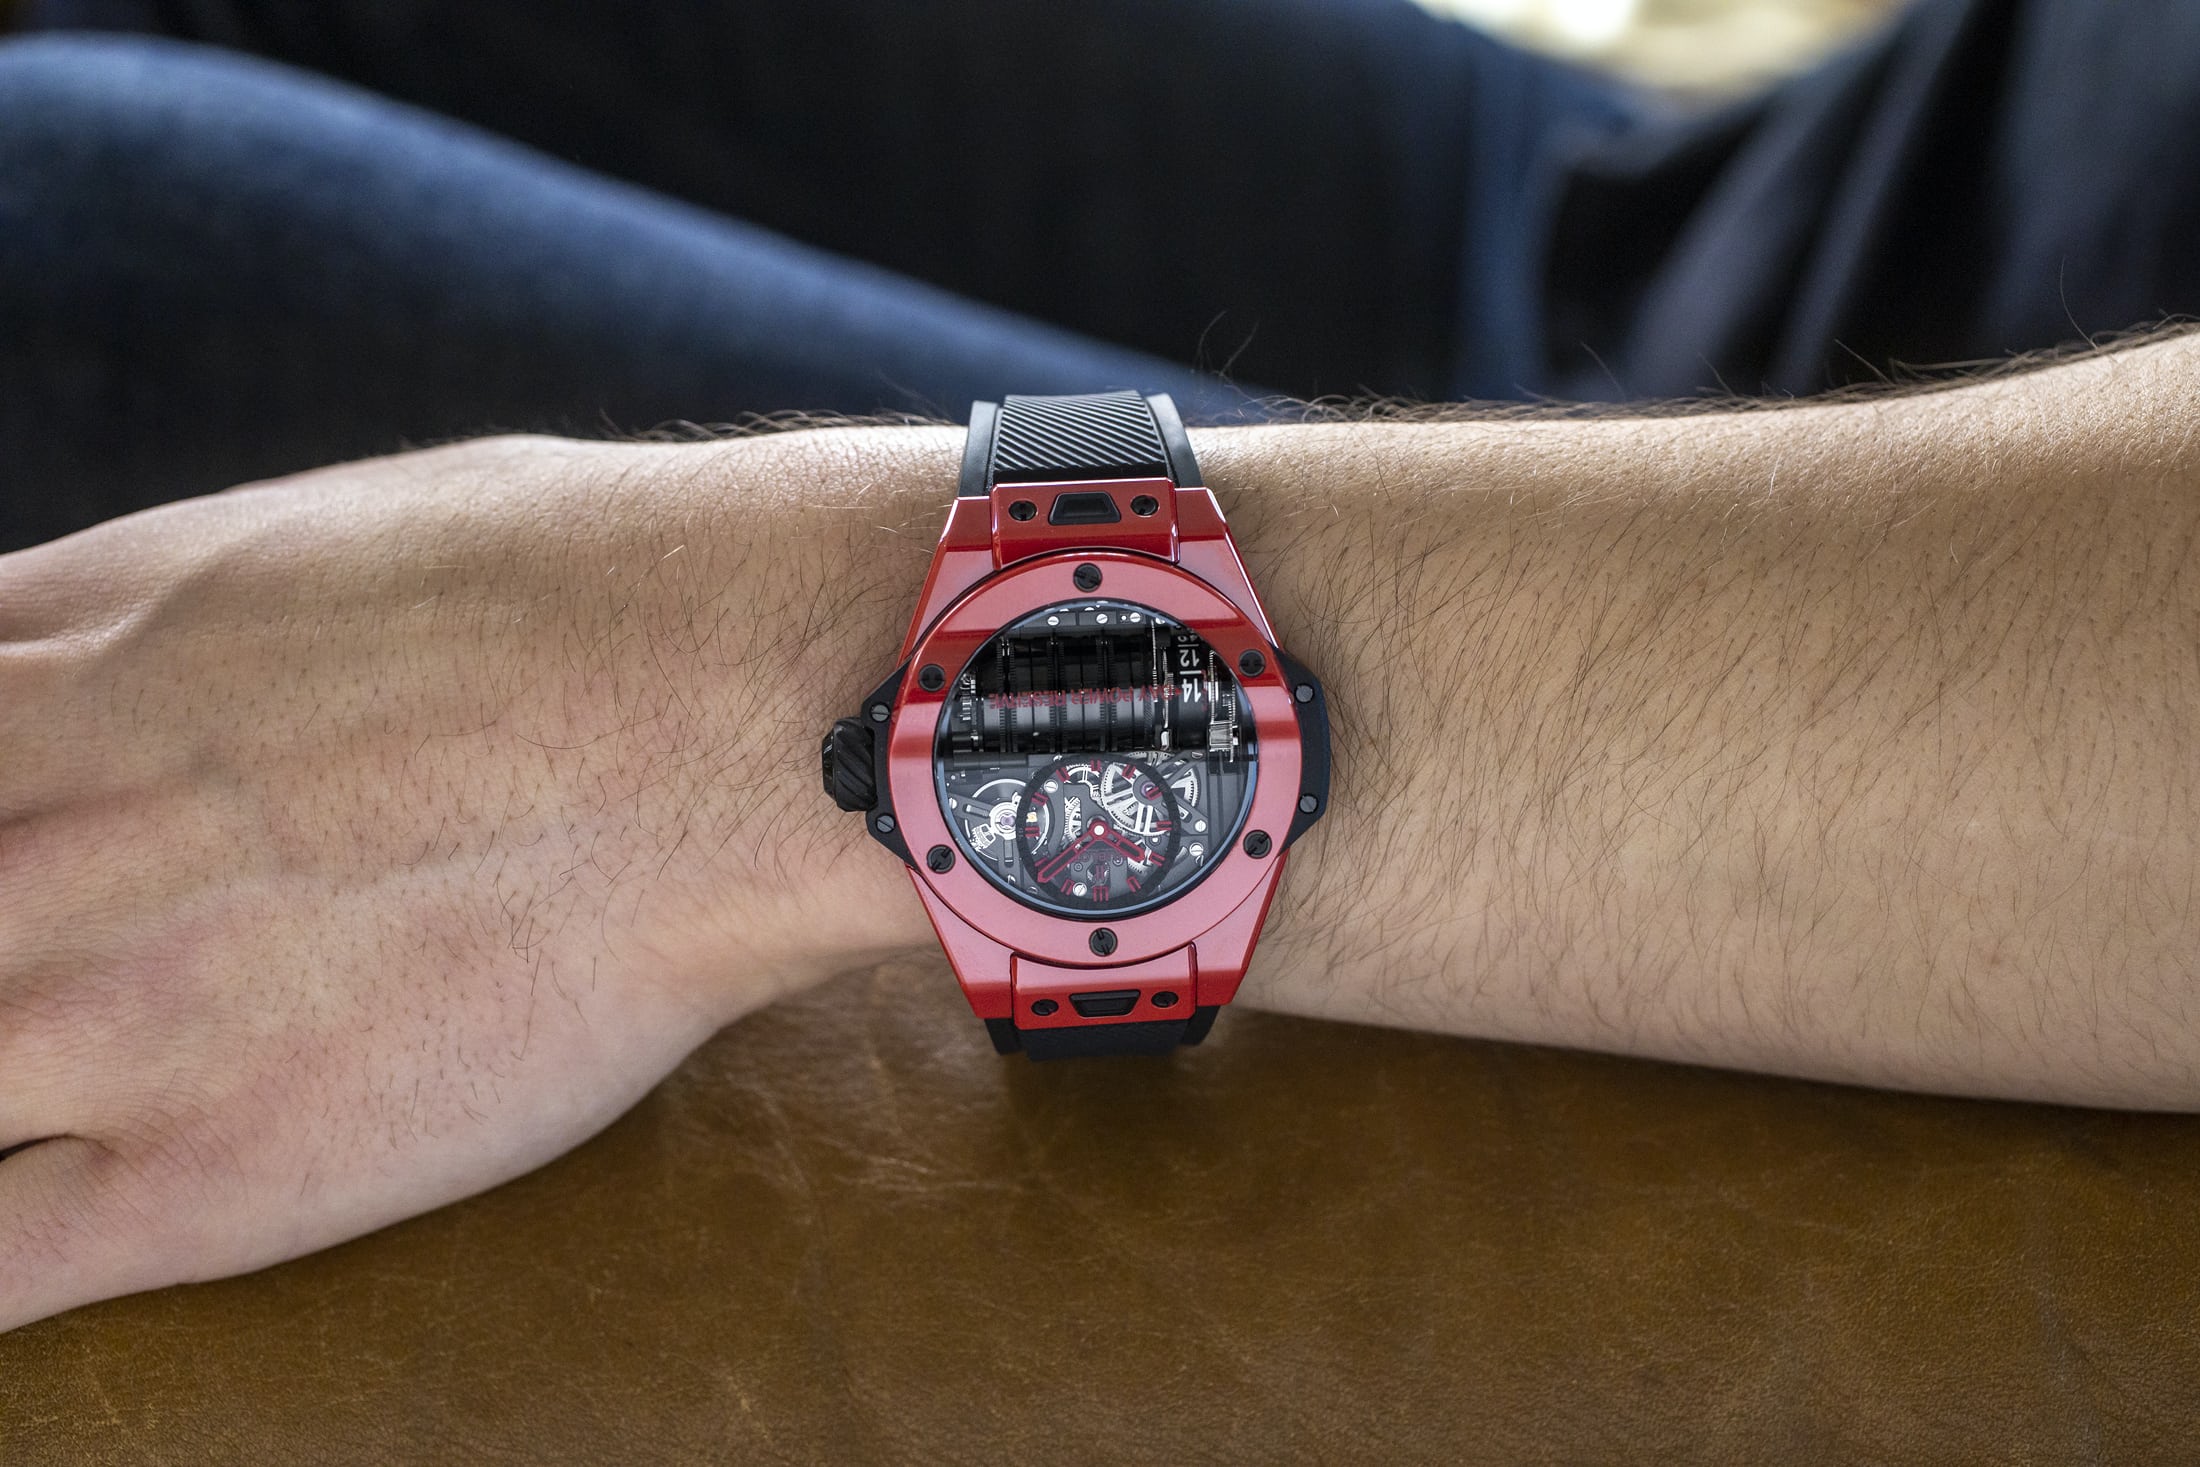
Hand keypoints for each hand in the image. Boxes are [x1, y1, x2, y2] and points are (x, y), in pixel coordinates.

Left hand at [0, 431, 939, 1330]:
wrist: (758, 719)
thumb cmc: (597, 589)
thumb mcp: (319, 536)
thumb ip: (160, 625)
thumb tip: (126, 665)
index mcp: (55, 672)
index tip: (39, 859)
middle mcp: (32, 848)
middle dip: (7, 955)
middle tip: (94, 970)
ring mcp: (101, 1021)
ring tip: (88, 1093)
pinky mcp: (211, 1181)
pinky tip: (48, 1228)